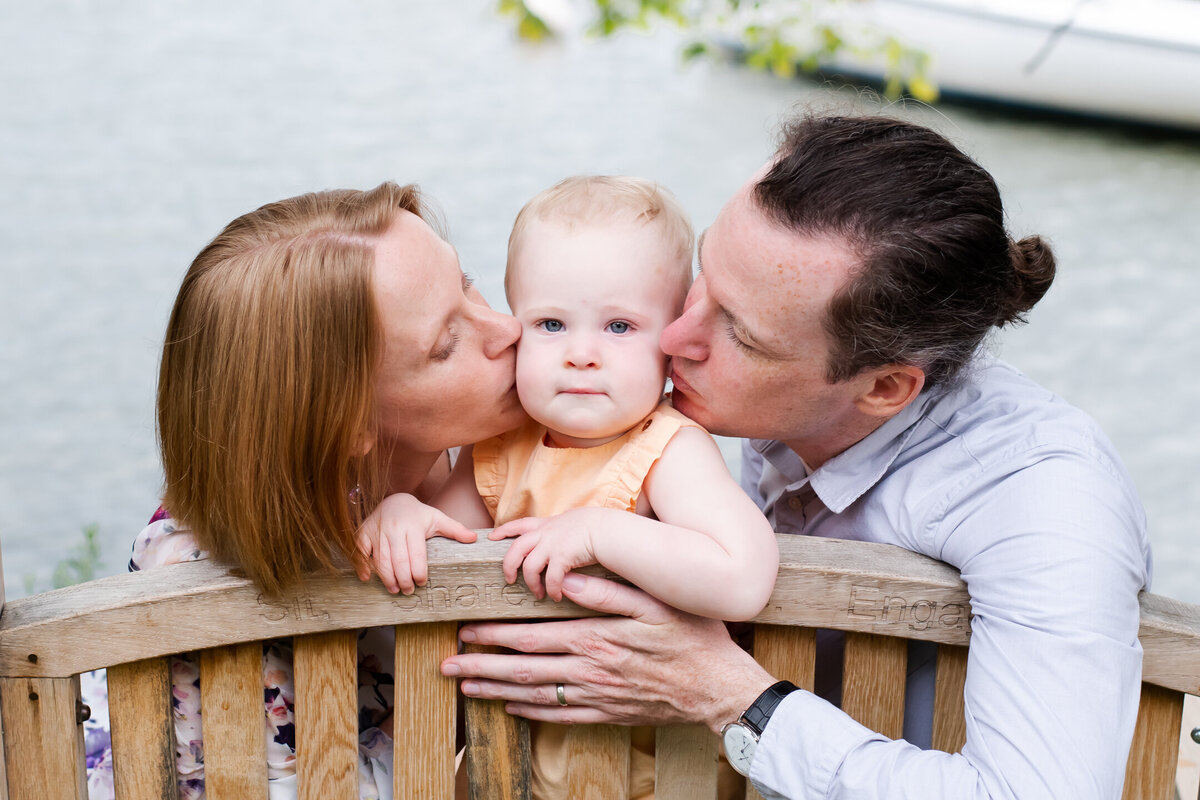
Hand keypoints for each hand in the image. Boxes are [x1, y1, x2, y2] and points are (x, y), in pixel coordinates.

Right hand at [355, 493, 476, 593]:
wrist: (394, 499)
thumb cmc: (418, 514)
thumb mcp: (437, 519)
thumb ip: (455, 529)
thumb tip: (474, 539)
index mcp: (412, 526)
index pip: (416, 553)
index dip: (419, 571)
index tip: (422, 582)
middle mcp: (394, 528)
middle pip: (398, 560)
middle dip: (403, 579)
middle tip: (408, 591)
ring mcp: (377, 531)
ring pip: (380, 559)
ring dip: (387, 577)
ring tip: (395, 590)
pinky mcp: (364, 533)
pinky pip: (360, 550)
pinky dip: (362, 565)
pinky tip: (367, 578)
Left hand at [440, 572, 774, 731]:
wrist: (720, 689)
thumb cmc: (691, 637)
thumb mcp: (653, 603)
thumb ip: (606, 590)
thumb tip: (562, 579)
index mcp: (595, 638)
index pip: (530, 637)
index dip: (493, 634)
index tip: (464, 630)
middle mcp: (589, 670)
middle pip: (522, 668)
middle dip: (480, 665)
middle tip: (447, 664)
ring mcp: (597, 696)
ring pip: (534, 694)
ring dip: (496, 690)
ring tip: (466, 686)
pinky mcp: (608, 713)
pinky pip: (559, 716)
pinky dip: (530, 712)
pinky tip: (510, 708)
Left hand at [489, 511, 599, 600]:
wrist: (609, 528)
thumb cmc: (598, 528)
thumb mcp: (575, 523)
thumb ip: (562, 531)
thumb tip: (557, 543)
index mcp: (548, 524)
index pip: (519, 524)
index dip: (504, 530)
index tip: (492, 536)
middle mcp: (546, 532)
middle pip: (515, 548)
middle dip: (508, 565)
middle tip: (510, 580)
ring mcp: (552, 543)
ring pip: (529, 566)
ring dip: (532, 583)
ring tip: (538, 595)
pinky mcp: (562, 556)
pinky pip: (550, 578)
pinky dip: (552, 589)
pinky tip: (557, 597)